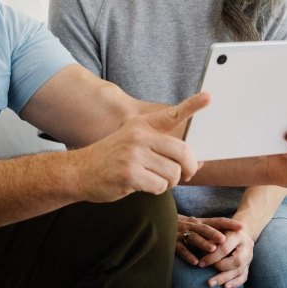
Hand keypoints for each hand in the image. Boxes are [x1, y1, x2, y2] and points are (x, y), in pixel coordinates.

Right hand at [77, 93, 209, 201]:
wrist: (78, 172)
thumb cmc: (110, 161)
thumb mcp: (132, 144)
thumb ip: (161, 149)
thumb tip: (196, 162)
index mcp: (141, 126)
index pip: (171, 114)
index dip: (192, 105)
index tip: (208, 96)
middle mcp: (139, 136)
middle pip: (182, 152)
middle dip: (188, 169)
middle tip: (185, 175)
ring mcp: (134, 155)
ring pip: (173, 174)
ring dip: (168, 183)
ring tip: (153, 180)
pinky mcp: (130, 174)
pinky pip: (159, 187)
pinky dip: (156, 191)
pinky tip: (142, 186)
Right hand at [176, 215, 242, 265]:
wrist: (162, 222)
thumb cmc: (185, 227)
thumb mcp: (198, 225)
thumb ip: (211, 229)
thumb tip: (233, 234)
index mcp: (200, 222)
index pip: (216, 221)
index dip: (228, 224)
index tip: (241, 227)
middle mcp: (192, 226)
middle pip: (204, 229)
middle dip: (214, 233)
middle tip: (224, 239)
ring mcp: (182, 234)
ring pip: (194, 238)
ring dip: (203, 243)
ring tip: (213, 249)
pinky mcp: (173, 243)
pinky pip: (181, 249)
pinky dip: (188, 255)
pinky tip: (195, 262)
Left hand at [198, 227, 254, 287]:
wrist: (240, 230)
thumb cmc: (223, 230)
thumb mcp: (216, 229)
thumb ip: (211, 239)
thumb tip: (202, 251)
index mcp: (238, 234)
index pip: (225, 248)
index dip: (212, 257)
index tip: (200, 263)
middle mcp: (246, 246)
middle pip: (235, 261)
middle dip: (218, 268)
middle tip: (205, 271)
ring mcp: (249, 256)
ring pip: (239, 270)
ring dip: (224, 278)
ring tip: (211, 283)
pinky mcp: (249, 265)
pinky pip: (244, 276)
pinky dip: (235, 283)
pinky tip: (225, 287)